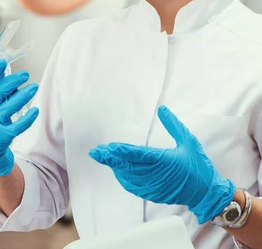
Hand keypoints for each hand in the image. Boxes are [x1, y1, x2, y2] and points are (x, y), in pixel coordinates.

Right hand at [0, 58, 38, 175]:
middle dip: (14, 81)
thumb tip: (5, 69)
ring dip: (24, 95)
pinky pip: (20, 124)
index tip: (3, 60)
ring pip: (12, 106)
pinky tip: (35, 110)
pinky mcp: (4, 134)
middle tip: (25, 75)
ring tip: (34, 87)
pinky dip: (29, 117)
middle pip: (0, 91)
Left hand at [89, 105, 234, 223]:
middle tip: (97, 152)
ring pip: (128, 176)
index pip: (137, 154)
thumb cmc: (199, 166)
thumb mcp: (189, 142)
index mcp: (164, 160)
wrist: (206, 193)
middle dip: (111, 159)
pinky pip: (133, 186)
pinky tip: (118, 170)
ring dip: (115, 167)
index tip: (108, 147)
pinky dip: (123, 177)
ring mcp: (153, 186)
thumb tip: (162, 109)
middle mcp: (156, 174)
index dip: (121, 151)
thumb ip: (174, 125)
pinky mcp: (152, 194)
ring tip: (105, 157)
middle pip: (128, 166)